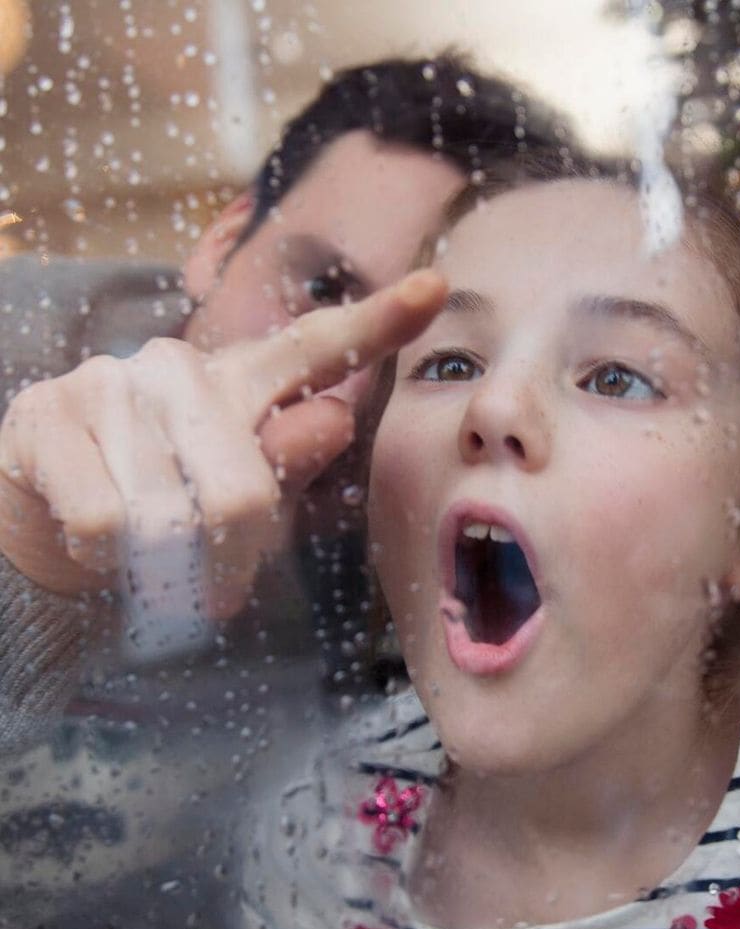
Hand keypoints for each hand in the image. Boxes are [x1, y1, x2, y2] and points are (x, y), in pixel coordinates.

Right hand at [0, 269, 446, 619]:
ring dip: (162, 562)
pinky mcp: (46, 412)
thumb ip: (287, 465)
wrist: (54, 541)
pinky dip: (108, 559)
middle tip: (208, 571)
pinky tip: (96, 540)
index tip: (435, 287)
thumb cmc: (172, 520)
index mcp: (246, 383)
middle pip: (242, 489)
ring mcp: (110, 380)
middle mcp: (182, 367)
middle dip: (225, 556)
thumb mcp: (242, 504)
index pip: (317, 348)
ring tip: (144, 550)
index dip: (378, 322)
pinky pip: (105, 523)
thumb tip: (334, 416)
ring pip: (169, 515)